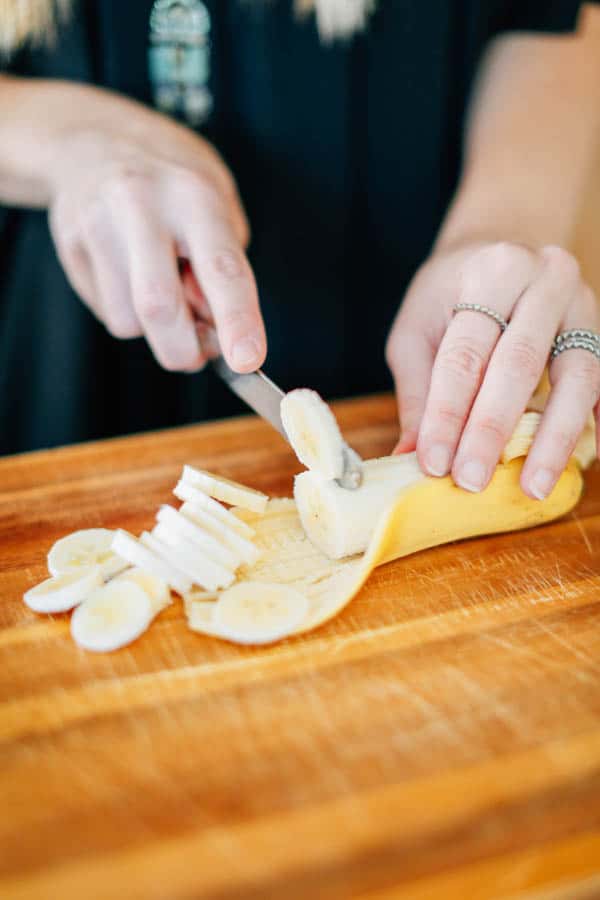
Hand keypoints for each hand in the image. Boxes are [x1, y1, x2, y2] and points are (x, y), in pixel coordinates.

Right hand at [48, 99, 264, 372]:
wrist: (95, 139)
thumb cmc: (173, 184)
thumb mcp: (219, 208)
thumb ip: (224, 270)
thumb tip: (214, 330)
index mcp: (195, 196)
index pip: (221, 268)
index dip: (237, 320)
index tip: (247, 360)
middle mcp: (142, 205)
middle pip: (159, 307)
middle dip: (183, 350)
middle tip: (198, 355)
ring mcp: (98, 224)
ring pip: (129, 321)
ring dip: (155, 331)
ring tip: (162, 289)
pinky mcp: (70, 244)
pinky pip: (107, 312)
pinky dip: (129, 315)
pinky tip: (132, 278)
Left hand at [386, 241, 599, 497]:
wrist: (500, 249)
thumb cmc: (449, 296)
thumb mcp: (417, 331)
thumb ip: (417, 393)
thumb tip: (409, 457)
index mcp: (490, 272)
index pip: (465, 355)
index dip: (447, 414)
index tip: (433, 463)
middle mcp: (544, 280)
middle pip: (519, 364)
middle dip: (493, 430)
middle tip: (472, 480)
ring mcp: (582, 305)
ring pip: (577, 377)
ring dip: (553, 439)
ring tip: (532, 486)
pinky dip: (596, 422)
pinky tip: (585, 461)